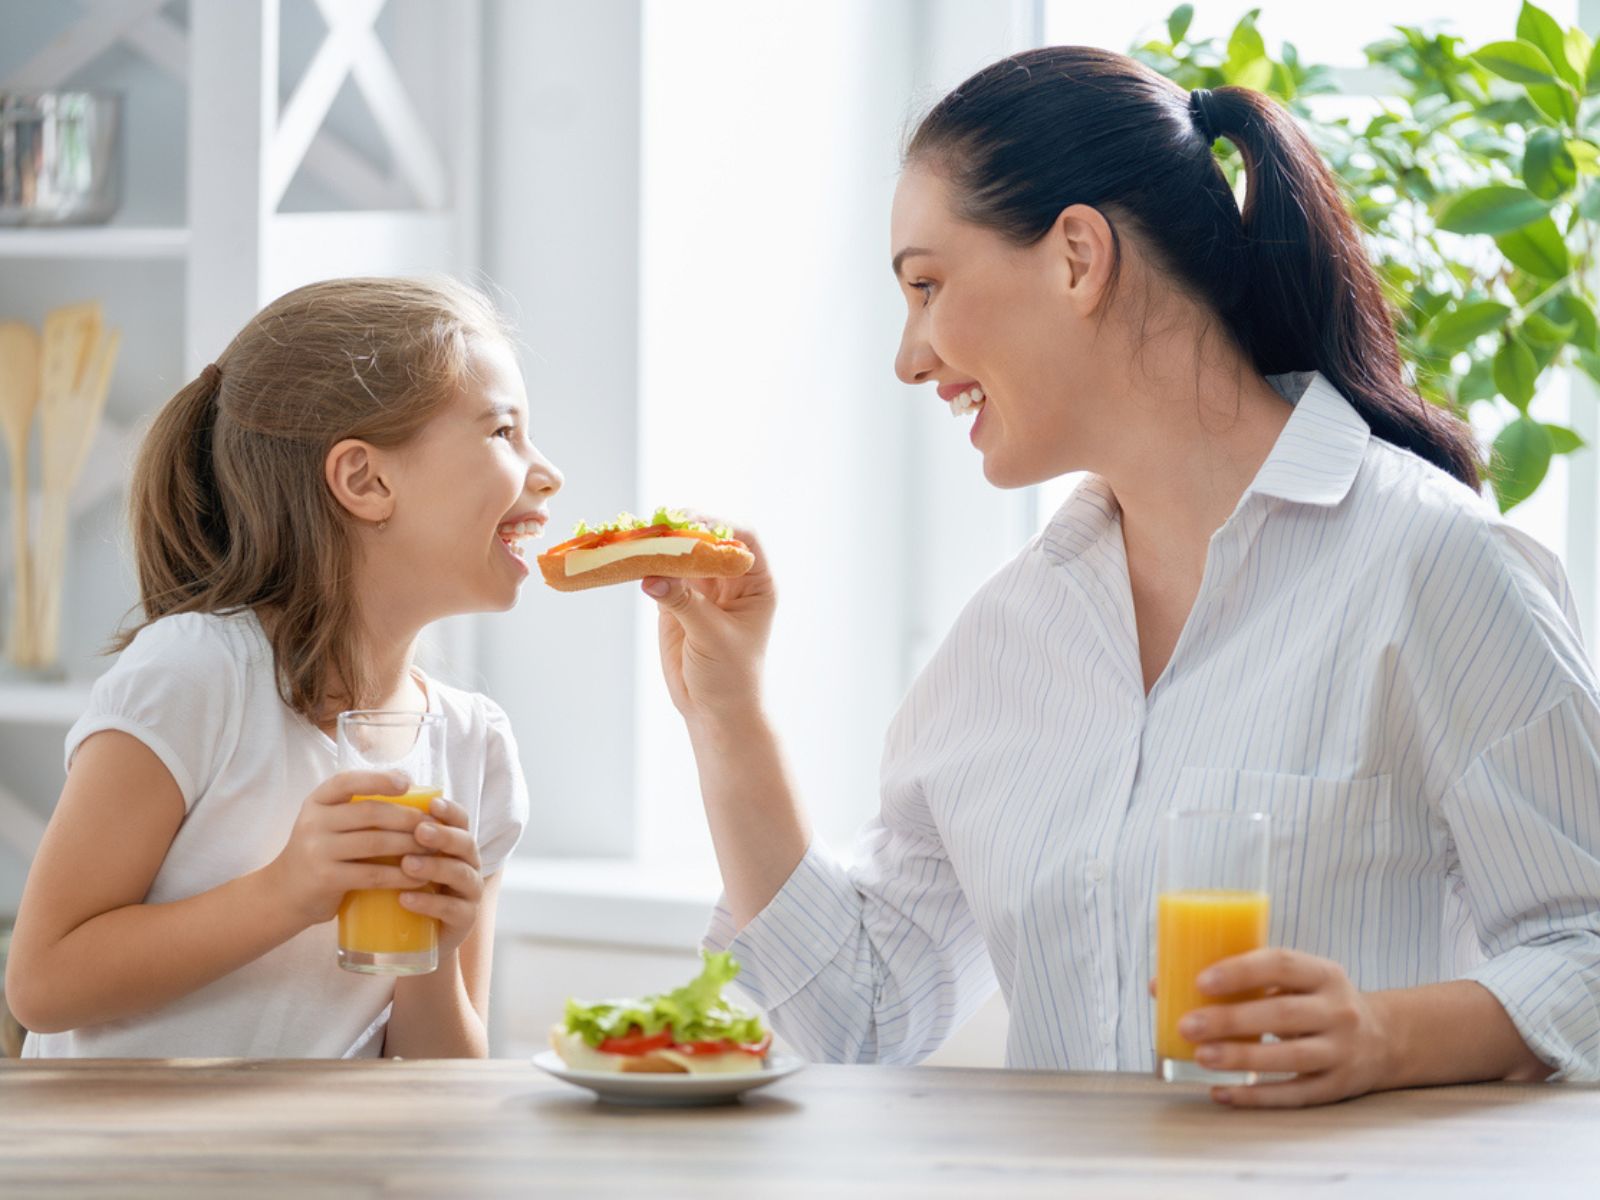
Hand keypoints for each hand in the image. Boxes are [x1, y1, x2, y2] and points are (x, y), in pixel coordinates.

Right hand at [268, 770, 428, 928]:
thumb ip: (356, 808)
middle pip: (370, 812)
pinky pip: (371, 875)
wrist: (284, 893)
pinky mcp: (326, 879)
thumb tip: (413, 792)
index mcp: (317, 801)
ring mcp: (317, 851)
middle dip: (408, 818)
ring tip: (434, 848)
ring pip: (375, 842)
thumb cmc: (321, 852)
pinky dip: (400, 875)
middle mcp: (314, 822)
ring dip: (410, 845)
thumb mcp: (328, 822)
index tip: (407, 782)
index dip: (379, 779)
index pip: (347, 781)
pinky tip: (419, 877)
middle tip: (434, 824)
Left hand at [395, 795, 483, 958]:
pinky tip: (406, 898)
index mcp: (455, 845)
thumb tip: (357, 800)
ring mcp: (469, 893)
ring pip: (461, 874)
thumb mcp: (397, 861)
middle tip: (419, 832)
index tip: (431, 804)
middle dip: (443, 836)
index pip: (460, 820)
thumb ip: (389, 836)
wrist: (410, 940)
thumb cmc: (400, 889)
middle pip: (466, 843)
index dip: (449, 810)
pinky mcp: (464, 920)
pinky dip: (429, 903)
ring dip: (435, 867)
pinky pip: (452, 909)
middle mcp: (468, 864)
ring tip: (407, 865)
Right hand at [641, 521, 775, 725]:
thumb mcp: (712, 637)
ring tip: (635, 540)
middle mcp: (731, 579)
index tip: (691, 524)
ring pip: (681, 555)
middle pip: (707, 541)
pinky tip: (627, 559)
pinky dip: (645, 565)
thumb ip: (685, 604)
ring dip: (660, 546)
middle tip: (655, 527)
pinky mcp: (676, 599)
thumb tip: (652, 576)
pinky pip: (660, 573)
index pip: (743, 540)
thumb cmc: (731, 676)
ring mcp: (702, 587)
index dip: (718, 526)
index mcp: (756, 583)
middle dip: (682, 532)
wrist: (714, 710)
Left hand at [1178, 948, 1394, 1107]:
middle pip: (1282, 1015)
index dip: (1240, 971)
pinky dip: (1256, 1095)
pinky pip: (1294, 1095)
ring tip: (1200, 1057)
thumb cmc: (1316, 1002)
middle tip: (1186, 1025)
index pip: (1281, 964)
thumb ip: (1240, 979)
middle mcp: (1339, 1011)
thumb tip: (1161, 985)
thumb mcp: (1295, 980)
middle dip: (1230, 1020)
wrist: (1384, 1039)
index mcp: (1324, 973)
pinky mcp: (1338, 1087)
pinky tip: (1222, 1092)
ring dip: (1241, 1058)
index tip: (1200, 980)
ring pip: (1289, 1058)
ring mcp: (1342, 1052)